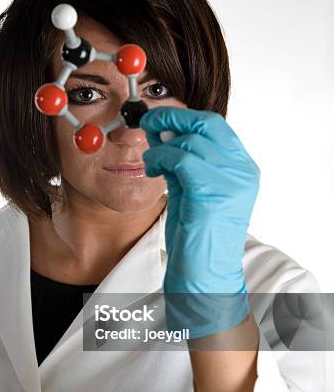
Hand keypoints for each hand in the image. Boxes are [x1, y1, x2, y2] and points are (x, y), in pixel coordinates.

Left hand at [140, 107, 259, 339]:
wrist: (206, 275)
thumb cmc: (198, 237)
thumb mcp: (192, 189)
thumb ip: (182, 161)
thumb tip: (161, 131)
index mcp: (243, 168)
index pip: (216, 125)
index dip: (184, 116)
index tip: (160, 118)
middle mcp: (243, 171)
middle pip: (207, 123)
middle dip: (173, 117)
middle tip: (149, 122)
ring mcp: (232, 181)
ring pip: (190, 140)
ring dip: (162, 145)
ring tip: (150, 161)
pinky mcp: (213, 193)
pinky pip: (181, 159)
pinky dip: (161, 159)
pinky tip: (152, 169)